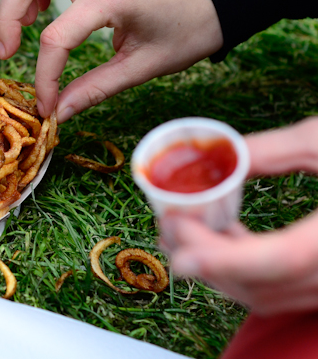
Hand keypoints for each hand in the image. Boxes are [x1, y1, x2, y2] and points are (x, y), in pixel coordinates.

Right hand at [0, 0, 222, 120]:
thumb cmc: (187, 30)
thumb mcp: (143, 67)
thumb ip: (95, 89)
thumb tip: (59, 112)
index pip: (56, 36)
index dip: (44, 76)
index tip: (46, 103)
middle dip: (7, 16)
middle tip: (9, 50)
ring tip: (25, 24)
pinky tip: (42, 8)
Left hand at [163, 117, 317, 314]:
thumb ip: (273, 150)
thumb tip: (219, 154)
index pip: (277, 260)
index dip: (222, 259)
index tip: (179, 242)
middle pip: (261, 285)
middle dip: (204, 258)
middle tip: (169, 220)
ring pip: (265, 296)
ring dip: (217, 267)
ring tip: (186, 224)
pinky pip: (278, 290)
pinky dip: (242, 268)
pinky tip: (223, 232)